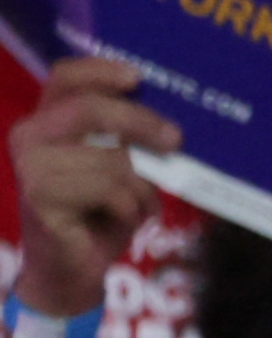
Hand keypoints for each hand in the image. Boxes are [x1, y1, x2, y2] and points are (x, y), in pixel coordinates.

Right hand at [7, 43, 166, 313]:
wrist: (72, 268)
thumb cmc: (101, 212)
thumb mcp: (119, 166)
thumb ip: (128, 137)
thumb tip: (169, 119)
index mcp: (48, 119)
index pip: (66, 76)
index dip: (101, 69)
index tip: (139, 77)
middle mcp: (29, 135)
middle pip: (90, 109)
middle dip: (139, 122)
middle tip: (176, 140)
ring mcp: (30, 165)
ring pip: (110, 158)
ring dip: (139, 187)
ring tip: (136, 205)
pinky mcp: (38, 196)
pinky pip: (108, 189)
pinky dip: (129, 207)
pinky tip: (120, 219)